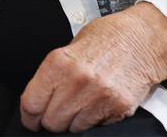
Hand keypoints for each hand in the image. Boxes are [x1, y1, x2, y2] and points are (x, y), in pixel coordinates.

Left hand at [20, 2, 166, 131]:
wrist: (139, 40)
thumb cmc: (103, 39)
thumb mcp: (68, 48)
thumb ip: (53, 74)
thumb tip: (39, 98)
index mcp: (58, 63)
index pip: (32, 102)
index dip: (28, 116)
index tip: (29, 120)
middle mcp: (77, 81)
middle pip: (51, 121)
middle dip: (49, 120)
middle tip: (53, 114)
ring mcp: (99, 97)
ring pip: (73, 128)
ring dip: (71, 122)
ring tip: (77, 106)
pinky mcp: (118, 108)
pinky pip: (95, 127)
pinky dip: (91, 121)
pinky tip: (94, 105)